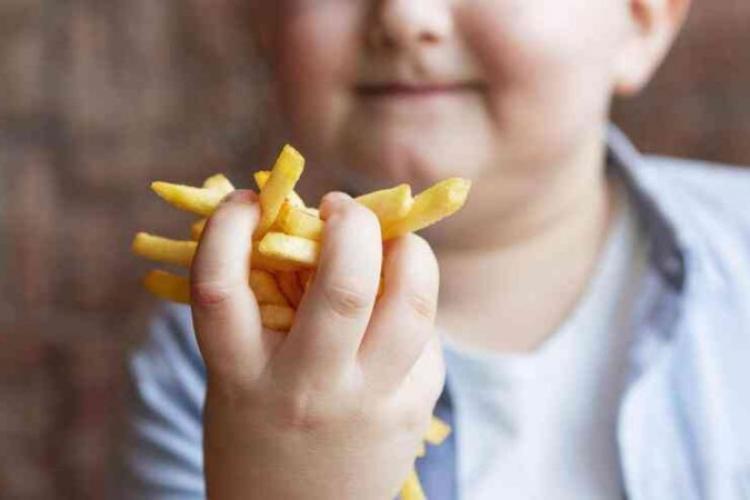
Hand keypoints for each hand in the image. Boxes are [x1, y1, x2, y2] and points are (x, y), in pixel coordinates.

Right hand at [190, 190, 444, 499]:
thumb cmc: (258, 432)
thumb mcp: (237, 377)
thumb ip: (263, 309)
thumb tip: (304, 226)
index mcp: (241, 378)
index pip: (221, 287)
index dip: (228, 227)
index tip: (246, 199)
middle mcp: (308, 390)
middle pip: (345, 286)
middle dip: (351, 224)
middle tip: (339, 208)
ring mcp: (369, 403)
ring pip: (413, 304)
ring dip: (409, 251)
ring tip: (390, 241)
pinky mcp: (414, 410)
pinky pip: (426, 336)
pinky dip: (413, 302)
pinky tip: (396, 305)